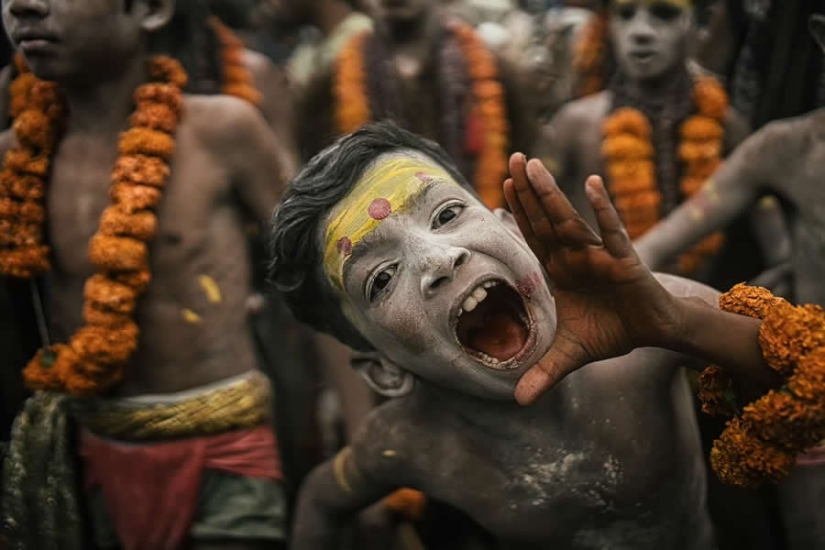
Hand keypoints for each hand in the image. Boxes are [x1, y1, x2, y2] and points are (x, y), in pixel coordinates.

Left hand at [503, 154, 680, 403]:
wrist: (650, 332)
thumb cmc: (610, 331)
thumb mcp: (571, 355)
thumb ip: (544, 372)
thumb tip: (518, 402)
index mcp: (559, 270)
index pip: (533, 235)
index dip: (518, 212)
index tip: (503, 184)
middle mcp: (574, 257)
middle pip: (545, 220)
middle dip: (528, 191)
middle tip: (512, 158)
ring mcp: (598, 255)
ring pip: (570, 221)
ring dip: (552, 194)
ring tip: (533, 166)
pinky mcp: (625, 260)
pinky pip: (612, 232)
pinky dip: (602, 210)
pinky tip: (592, 184)